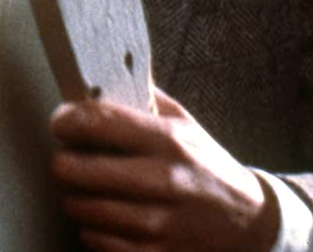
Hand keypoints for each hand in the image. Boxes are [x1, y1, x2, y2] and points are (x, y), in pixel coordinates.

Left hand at [49, 87, 279, 251]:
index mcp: (169, 140)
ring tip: (88, 190)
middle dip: (63, 163)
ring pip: (82, 209)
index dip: (67, 120)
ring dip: (76, 198)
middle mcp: (165, 181)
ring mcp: (162, 223)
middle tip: (68, 160)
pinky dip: (93, 230)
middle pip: (78, 170)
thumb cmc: (206, 165)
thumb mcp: (184, 123)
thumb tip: (97, 76)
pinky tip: (107, 218)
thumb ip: (142, 99)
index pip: (98, 122)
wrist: (252, 221)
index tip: (60, 123)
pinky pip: (97, 241)